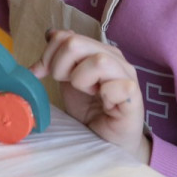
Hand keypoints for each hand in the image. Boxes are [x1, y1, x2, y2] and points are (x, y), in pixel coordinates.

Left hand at [31, 29, 150, 162]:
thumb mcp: (68, 82)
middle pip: (75, 43)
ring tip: (89, 93)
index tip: (42, 74)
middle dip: (60, 67)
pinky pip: (115, 86)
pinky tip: (105, 104)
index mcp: (97, 50)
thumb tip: (49, 34)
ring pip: (98, 61)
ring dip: (83, 80)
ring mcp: (126, 74)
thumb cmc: (92, 111)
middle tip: (67, 85)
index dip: (48, 55)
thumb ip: (60, 60)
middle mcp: (113, 57)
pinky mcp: (133, 95)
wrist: (110, 141)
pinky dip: (104, 95)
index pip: (65, 36)